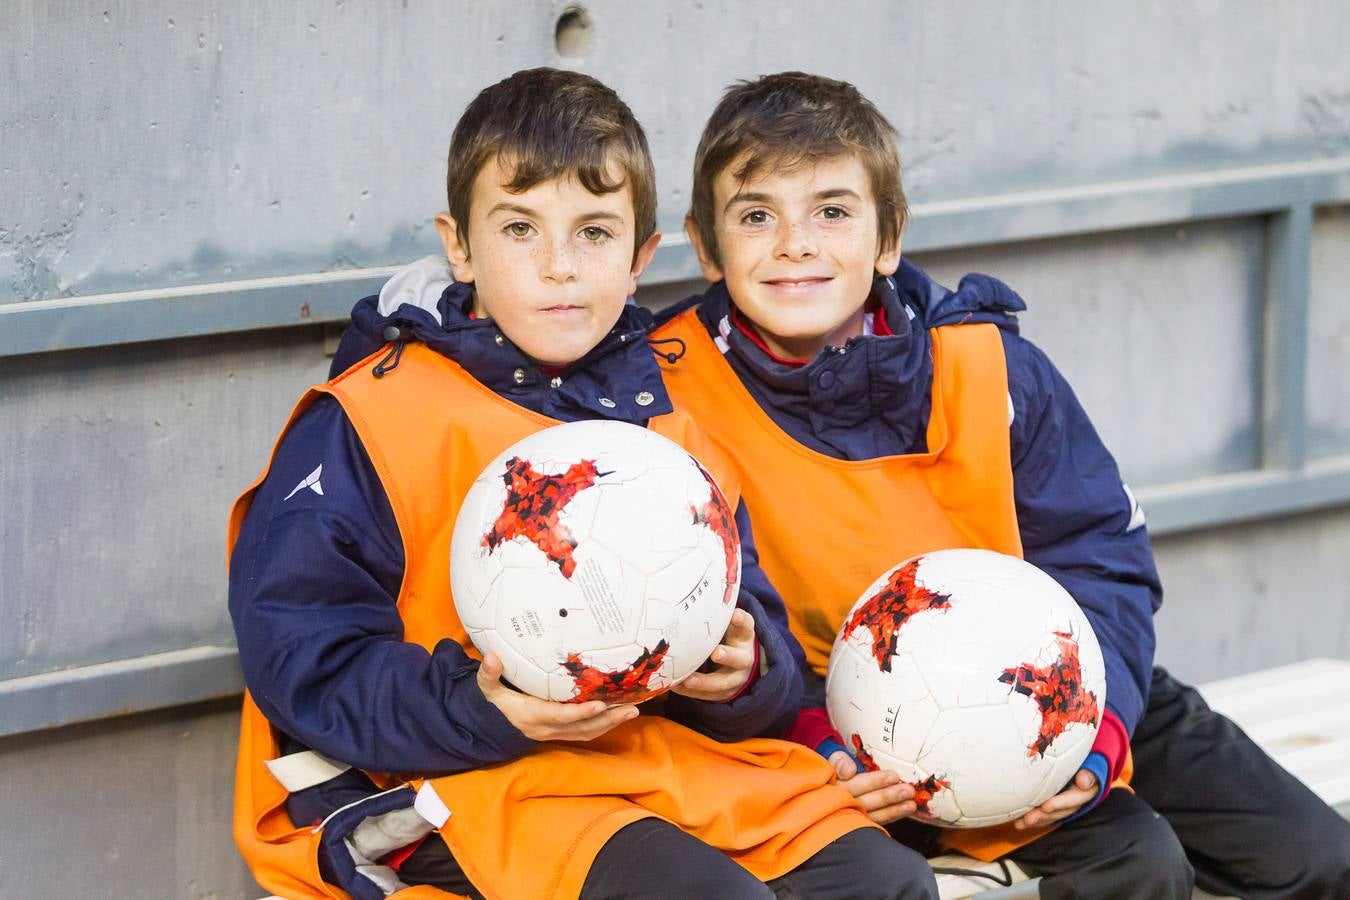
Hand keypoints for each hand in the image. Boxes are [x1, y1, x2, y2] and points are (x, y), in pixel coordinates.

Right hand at [477, 653, 637, 741]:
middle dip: (607, 720)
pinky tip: (617, 716)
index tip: (600, 705)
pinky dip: (602, 726)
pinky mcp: (559, 733)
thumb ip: (488, 675)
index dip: (581, 713)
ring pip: (587, 732)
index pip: (560, 716)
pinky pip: (584, 733)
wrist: (489, 728)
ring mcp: (554, 733)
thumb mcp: (487, 690)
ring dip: (610, 724)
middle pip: (582, 728)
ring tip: (632, 711)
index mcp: (533, 716)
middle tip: (631, 708)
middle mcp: (547, 728)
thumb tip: (492, 657)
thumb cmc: (493, 705)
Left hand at [670, 608, 756, 701]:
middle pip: (739, 658)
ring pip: (723, 682)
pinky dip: (691, 692)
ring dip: (706, 681)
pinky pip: (708, 696)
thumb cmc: (725, 636)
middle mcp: (743, 657)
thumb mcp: (726, 625)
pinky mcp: (724, 693)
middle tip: (716, 652)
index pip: (747, 626)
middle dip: (728, 655)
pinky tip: (675, 686)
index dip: (741, 620)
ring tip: (688, 680)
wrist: (741, 667)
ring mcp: (735, 677)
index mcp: (744, 636)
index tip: (734, 614)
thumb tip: (681, 584)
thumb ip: (713, 612)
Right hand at [828, 751, 917, 824]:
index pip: (855, 786)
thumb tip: (849, 770)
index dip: (874, 782)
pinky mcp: (859, 824)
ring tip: (911, 803)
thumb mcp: (833, 760)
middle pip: (866, 803)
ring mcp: (850, 818)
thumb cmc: (835, 771)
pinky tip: (904, 810)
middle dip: (888, 796)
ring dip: (894, 809)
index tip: (893, 776)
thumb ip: (840, 761)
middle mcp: (840, 806)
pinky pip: (877, 822)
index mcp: (833, 789)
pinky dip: (892, 815)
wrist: (828, 785)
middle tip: (908, 790)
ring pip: (873, 815)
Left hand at [1014, 767, 1098, 829]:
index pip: (1073, 799)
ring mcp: (1064, 806)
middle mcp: (1075, 802)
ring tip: (1020, 823)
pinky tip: (1019, 823)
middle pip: (1059, 812)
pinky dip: (1032, 820)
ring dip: (1036, 820)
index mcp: (1085, 792)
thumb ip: (1089, 773)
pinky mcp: (1055, 807)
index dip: (1060, 803)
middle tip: (1029, 818)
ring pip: (1050, 816)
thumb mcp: (1092, 765)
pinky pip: (1044, 816)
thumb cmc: (1085, 763)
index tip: (1046, 805)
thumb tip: (1083, 782)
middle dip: (1043, 816)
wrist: (1085, 767)